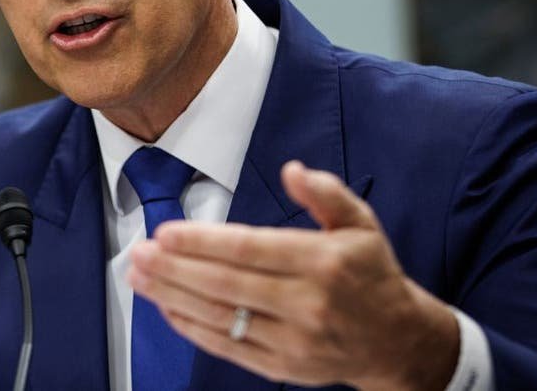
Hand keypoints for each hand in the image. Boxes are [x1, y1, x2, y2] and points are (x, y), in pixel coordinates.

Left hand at [127, 161, 459, 390]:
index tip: (166, 232)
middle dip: (175, 269)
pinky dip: (192, 328)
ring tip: (138, 277)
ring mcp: (294, 340)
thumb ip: (326, 193)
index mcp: (323, 262)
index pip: (250, 250)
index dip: (203, 242)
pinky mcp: (283, 367)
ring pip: (222, 317)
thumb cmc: (371, 275)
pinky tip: (166, 307)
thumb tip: (292, 170)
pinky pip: (228, 346)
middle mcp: (308, 303)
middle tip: (138, 253)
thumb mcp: (361, 224)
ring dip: (173, 297)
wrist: (398, 342)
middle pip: (227, 284)